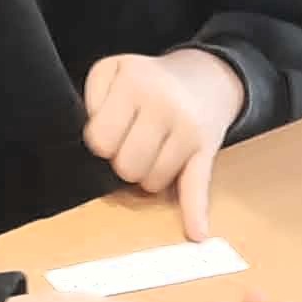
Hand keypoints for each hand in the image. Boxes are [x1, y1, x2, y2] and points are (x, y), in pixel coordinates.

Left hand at [83, 50, 246, 241]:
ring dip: (148, 174)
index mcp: (133, 80)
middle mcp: (163, 102)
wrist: (203, 78)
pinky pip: (198, 186)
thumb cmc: (148, 80)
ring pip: (153, 183)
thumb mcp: (112, 70)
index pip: (100, 140)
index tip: (111, 130)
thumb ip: (94, 100)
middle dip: (125, 161)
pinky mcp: (207, 150)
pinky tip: (196, 232)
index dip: (102, 142)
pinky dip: (196, 211)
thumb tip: (97, 142)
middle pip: (126, 167)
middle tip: (133, 140)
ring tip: (154, 148)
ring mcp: (187, 127)